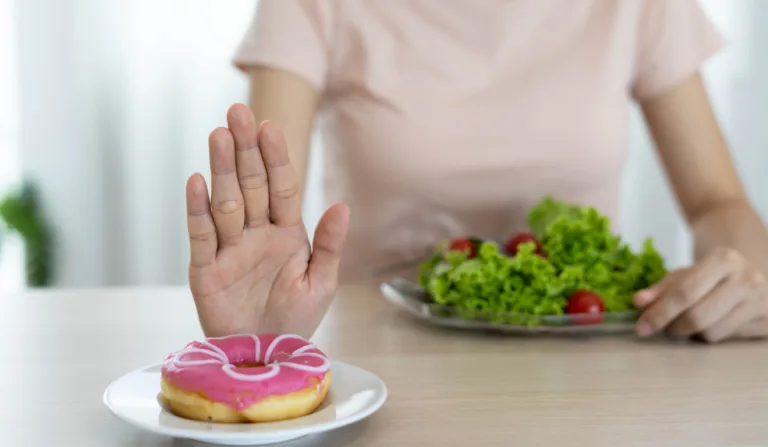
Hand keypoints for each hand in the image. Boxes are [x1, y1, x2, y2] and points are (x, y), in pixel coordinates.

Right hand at [185, 104, 349, 337]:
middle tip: (237, 113)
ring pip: (225, 201)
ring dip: (221, 169)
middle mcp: (255, 234)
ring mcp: (229, 249)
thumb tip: (343, 206)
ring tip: (217, 135)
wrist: (266, 357)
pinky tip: (197, 181)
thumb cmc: (296, 319)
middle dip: (244, 150)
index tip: (271, 127)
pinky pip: (201, 235)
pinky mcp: (205, 269)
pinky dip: (198, 210)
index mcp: (286, 233)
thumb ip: (330, 245)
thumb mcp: (321, 283)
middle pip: (250, 185)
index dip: (277, 158)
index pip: (281, 187)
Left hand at [633, 247, 767, 342]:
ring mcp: (762, 301)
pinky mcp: (767, 323)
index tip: (641, 327)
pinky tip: (710, 323)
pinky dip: (711, 335)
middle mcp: (748, 279)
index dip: (660, 313)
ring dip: (692, 334)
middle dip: (673, 327)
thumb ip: (660, 289)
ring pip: (712, 333)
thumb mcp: (683, 274)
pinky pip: (728, 339)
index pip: (685, 292)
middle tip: (664, 328)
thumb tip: (639, 302)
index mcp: (725, 259)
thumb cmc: (710, 274)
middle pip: (698, 317)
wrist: (750, 270)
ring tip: (687, 323)